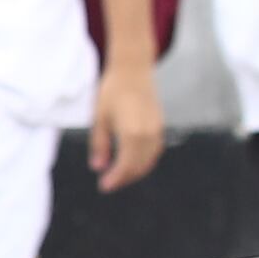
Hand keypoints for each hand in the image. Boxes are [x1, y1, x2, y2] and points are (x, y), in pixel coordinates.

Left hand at [89, 58, 165, 189]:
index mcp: (131, 133)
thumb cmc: (112, 91)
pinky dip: (144, 160)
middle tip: (108, 184)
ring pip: (149, 160)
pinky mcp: (159, 126)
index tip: (103, 186)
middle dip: (124, 178)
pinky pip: (154, 151)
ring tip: (119, 175)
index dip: (114, 179)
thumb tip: (98, 167)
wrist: (133, 71)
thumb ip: (99, 145)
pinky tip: (133, 161)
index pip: (125, 166)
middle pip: (138, 167)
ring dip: (135, 171)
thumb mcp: (99, 118)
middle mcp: (147, 134)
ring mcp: (156, 130)